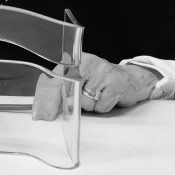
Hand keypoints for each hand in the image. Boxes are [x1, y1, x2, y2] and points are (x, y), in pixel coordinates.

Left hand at [30, 53, 158, 119]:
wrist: (132, 79)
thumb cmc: (102, 80)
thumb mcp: (82, 77)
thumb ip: (63, 87)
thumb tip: (43, 108)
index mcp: (77, 60)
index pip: (57, 78)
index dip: (47, 98)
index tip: (42, 114)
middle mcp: (89, 63)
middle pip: (69, 92)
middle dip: (69, 105)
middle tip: (75, 106)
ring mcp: (103, 73)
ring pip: (85, 103)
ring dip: (90, 105)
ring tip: (98, 96)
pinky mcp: (115, 85)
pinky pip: (100, 107)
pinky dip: (102, 107)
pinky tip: (107, 98)